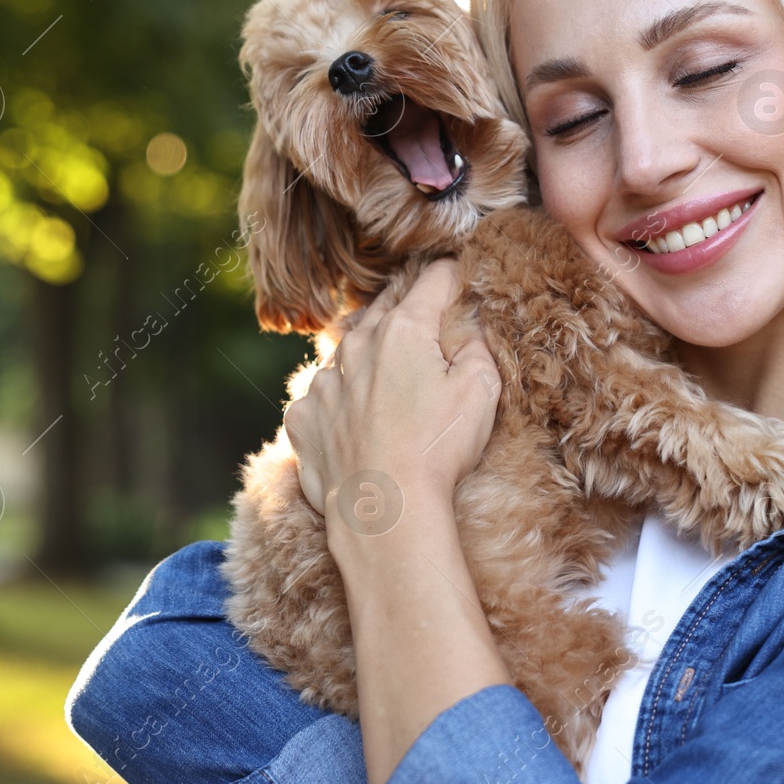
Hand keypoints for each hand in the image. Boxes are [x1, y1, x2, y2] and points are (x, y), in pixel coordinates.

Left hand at [281, 259, 499, 538]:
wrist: (385, 512)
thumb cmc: (438, 450)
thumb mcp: (481, 391)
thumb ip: (477, 347)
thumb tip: (470, 326)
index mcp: (403, 330)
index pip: (432, 281)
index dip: (451, 274)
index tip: (458, 271)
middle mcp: (356, 346)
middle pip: (386, 311)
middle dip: (408, 314)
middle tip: (428, 329)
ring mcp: (323, 383)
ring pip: (349, 354)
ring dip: (369, 360)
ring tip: (392, 389)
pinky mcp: (302, 418)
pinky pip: (322, 397)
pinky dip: (340, 402)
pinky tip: (360, 425)